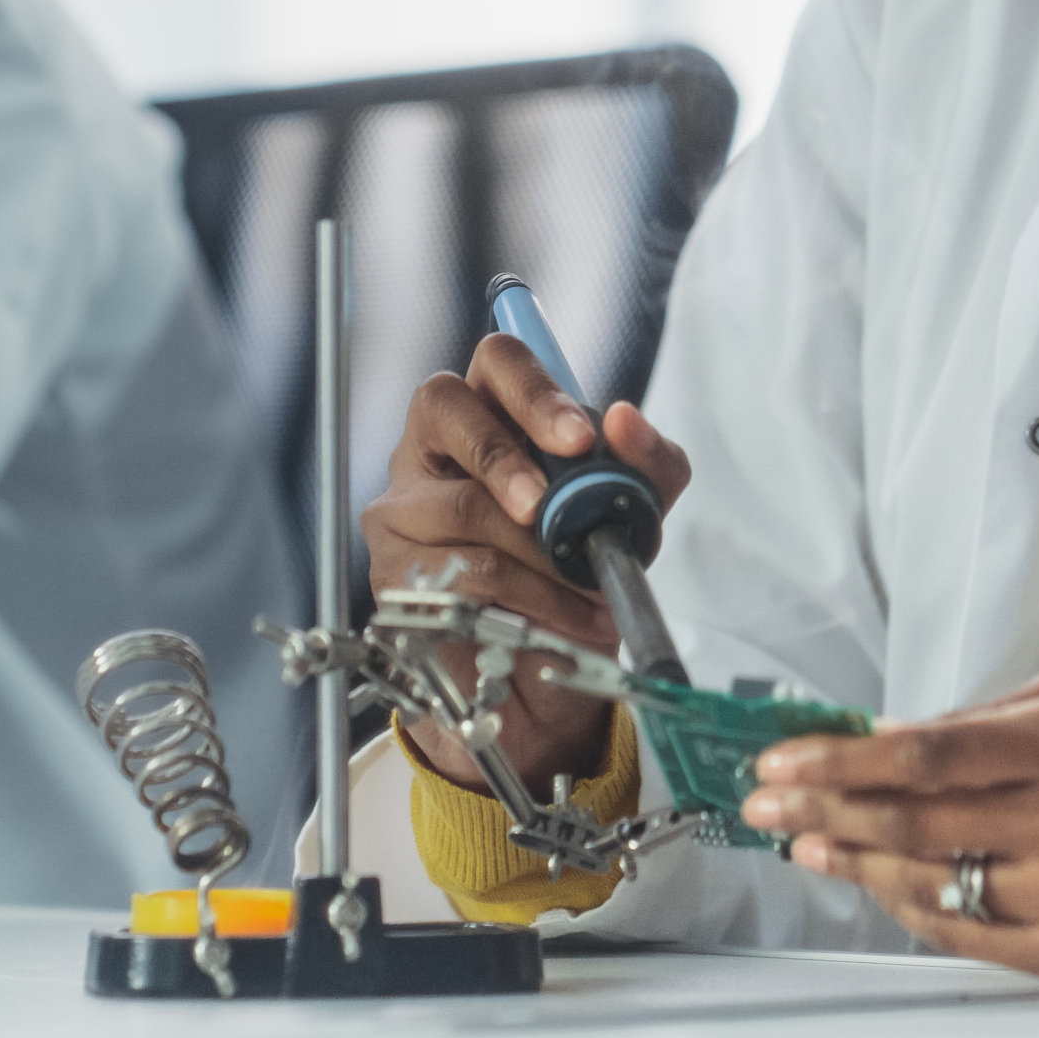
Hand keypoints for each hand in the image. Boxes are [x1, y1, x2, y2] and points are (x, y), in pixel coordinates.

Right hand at [361, 331, 692, 798]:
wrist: (554, 675)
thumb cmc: (578, 575)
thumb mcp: (633, 513)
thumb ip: (646, 463)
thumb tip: (624, 421)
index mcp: (491, 415)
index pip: (496, 362)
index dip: (535, 390)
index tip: (582, 438)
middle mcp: (432, 449)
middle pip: (443, 405)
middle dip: (508, 455)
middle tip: (550, 508)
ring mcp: (402, 508)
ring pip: (462, 504)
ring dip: (540, 551)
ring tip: (589, 586)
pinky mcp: (392, 572)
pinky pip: (462, 572)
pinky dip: (529, 597)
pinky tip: (565, 615)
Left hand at [739, 672, 1038, 981]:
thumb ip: (982, 721)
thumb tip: (882, 736)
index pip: (926, 754)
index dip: (841, 759)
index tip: (783, 759)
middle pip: (912, 817)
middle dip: (822, 809)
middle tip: (765, 804)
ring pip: (928, 880)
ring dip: (851, 861)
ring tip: (804, 843)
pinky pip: (963, 932)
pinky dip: (907, 905)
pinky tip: (873, 882)